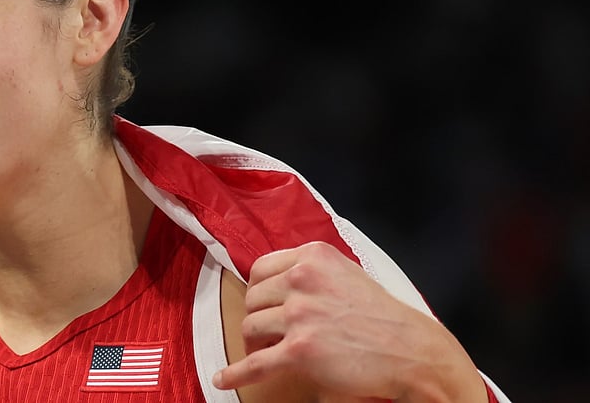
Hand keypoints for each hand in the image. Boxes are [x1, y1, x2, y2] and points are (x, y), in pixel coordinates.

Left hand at [212, 241, 485, 402]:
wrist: (411, 350)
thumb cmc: (382, 315)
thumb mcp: (346, 273)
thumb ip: (311, 271)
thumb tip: (276, 282)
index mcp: (312, 257)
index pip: (261, 268)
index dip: (258, 289)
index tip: (261, 303)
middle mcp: (302, 280)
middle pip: (253, 299)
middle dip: (258, 317)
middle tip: (267, 333)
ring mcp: (299, 315)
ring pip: (251, 327)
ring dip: (254, 342)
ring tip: (262, 352)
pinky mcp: (299, 350)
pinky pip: (255, 363)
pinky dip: (236, 374)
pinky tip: (223, 379)